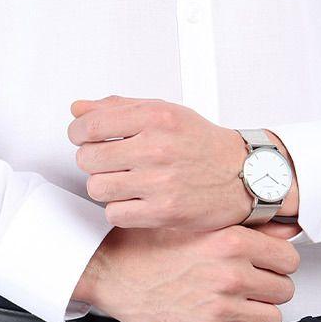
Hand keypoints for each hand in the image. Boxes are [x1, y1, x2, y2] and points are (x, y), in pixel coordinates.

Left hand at [68, 95, 262, 229]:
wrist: (243, 175)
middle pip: (88, 158)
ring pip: (97, 188)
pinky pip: (114, 214)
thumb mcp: (164, 113)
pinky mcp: (164, 212)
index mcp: (156, 117)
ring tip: (123, 181)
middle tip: (108, 161)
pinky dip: (120, 209)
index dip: (78, 133)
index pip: (90, 125)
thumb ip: (118, 108)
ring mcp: (160, 182)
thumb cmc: (201, 144)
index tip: (82, 137)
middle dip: (92, 160)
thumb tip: (77, 109)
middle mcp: (158, 148)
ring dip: (105, 186)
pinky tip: (135, 199)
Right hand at [71, 219, 302, 321]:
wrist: (112, 271)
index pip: (289, 259)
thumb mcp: (197, 222)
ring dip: (257, 312)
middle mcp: (230, 273)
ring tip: (239, 303)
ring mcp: (220, 305)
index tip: (270, 265)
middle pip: (283, 290)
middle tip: (251, 285)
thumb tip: (285, 232)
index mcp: (231, 241)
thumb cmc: (148, 244)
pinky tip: (221, 317)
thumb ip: (246, 227)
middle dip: (269, 288)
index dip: (280, 263)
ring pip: (270, 318)